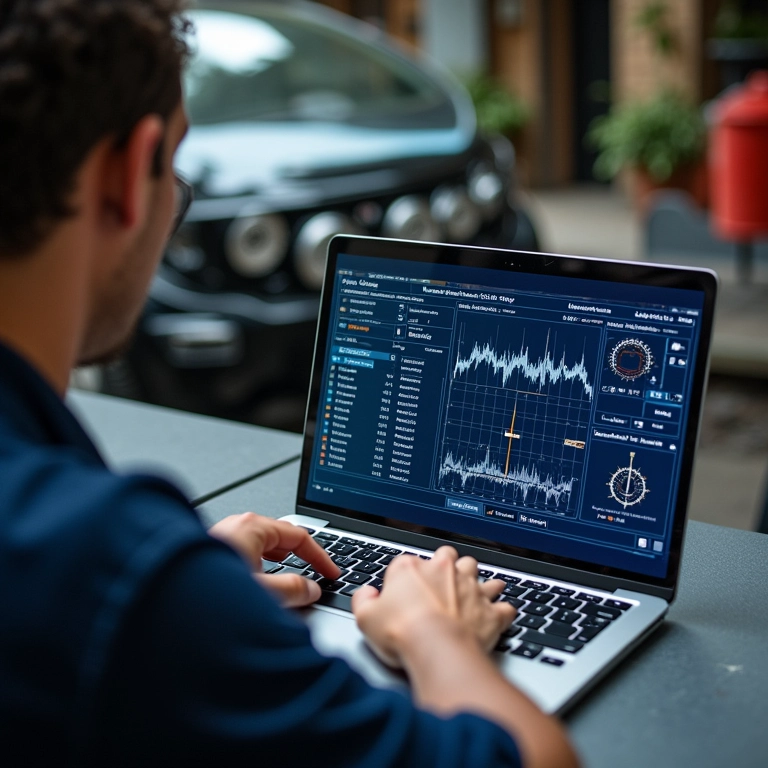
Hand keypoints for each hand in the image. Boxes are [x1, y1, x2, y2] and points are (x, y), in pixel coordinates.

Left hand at [208, 513, 339, 606]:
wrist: (161, 596)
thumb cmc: (205, 590)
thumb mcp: (261, 593)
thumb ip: (293, 591)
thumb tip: (309, 590)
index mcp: (253, 527)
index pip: (300, 536)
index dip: (321, 556)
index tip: (331, 573)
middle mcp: (237, 526)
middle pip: (280, 538)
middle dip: (299, 559)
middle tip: (313, 576)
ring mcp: (222, 537)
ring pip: (261, 547)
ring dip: (278, 565)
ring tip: (287, 581)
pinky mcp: (210, 553)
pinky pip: (245, 555)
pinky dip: (260, 568)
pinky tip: (256, 585)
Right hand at [351, 546, 514, 668]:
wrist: (436, 649)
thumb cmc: (402, 632)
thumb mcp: (365, 617)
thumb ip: (363, 600)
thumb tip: (367, 595)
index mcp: (412, 569)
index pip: (409, 562)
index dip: (406, 577)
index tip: (404, 592)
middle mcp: (444, 571)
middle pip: (448, 557)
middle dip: (447, 567)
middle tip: (442, 584)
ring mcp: (470, 588)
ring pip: (479, 573)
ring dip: (477, 581)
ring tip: (475, 591)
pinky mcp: (490, 611)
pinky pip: (504, 607)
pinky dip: (502, 612)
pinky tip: (499, 617)